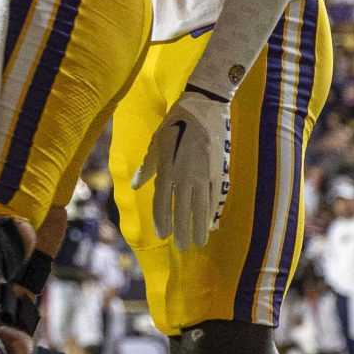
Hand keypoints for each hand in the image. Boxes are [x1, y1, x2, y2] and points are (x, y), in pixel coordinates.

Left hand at [132, 84, 232, 250]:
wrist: (205, 105)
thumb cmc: (176, 122)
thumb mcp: (157, 141)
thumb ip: (148, 165)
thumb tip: (135, 184)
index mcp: (168, 167)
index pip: (162, 201)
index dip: (162, 219)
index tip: (162, 234)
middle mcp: (185, 174)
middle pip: (182, 209)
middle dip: (181, 229)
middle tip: (182, 247)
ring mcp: (203, 173)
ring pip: (201, 207)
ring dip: (199, 226)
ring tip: (198, 242)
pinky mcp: (219, 170)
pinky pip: (216, 197)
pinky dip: (214, 212)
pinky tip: (212, 224)